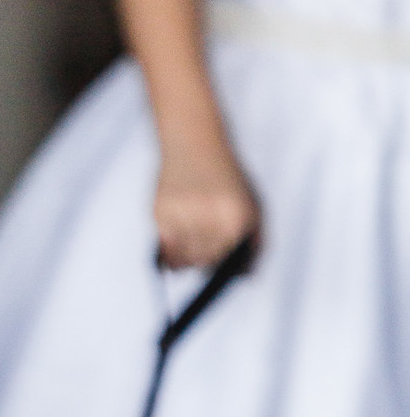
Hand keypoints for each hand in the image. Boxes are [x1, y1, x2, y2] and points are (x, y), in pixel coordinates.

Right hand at [154, 146, 260, 269]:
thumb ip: (256, 242)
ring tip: (190, 236)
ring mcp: (183, 216)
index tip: (218, 256)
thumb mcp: (251, 203)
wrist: (193, 140)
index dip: (222, 263)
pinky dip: (169, 252)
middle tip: (203, 240)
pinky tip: (176, 233)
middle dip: (203, 259)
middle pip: (204, 263)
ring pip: (182, 263)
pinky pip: (164, 253)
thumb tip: (247, 277)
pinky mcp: (160, 213)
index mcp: (236, 217)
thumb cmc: (225, 177)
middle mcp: (210, 218)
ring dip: (186, 258)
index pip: (228, 262)